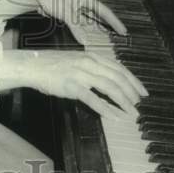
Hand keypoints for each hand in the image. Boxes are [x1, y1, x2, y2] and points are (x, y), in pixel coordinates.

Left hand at [7, 0, 127, 37]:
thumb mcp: (66, 14)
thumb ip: (76, 29)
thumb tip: (85, 41)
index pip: (105, 11)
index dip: (115, 22)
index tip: (123, 31)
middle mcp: (83, 2)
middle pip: (99, 16)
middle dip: (108, 26)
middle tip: (118, 36)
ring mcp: (76, 7)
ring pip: (90, 20)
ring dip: (97, 29)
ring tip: (107, 38)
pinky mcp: (69, 12)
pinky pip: (81, 23)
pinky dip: (86, 29)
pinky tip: (89, 36)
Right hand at [18, 47, 147, 119]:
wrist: (31, 65)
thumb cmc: (51, 64)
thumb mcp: (75, 60)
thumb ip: (91, 67)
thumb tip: (107, 79)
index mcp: (91, 56)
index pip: (119, 67)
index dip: (133, 80)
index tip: (142, 91)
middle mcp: (89, 63)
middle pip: (117, 77)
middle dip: (132, 92)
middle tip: (139, 104)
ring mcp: (81, 74)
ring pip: (110, 87)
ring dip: (124, 101)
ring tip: (132, 112)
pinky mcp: (72, 86)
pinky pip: (93, 99)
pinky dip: (106, 109)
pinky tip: (115, 117)